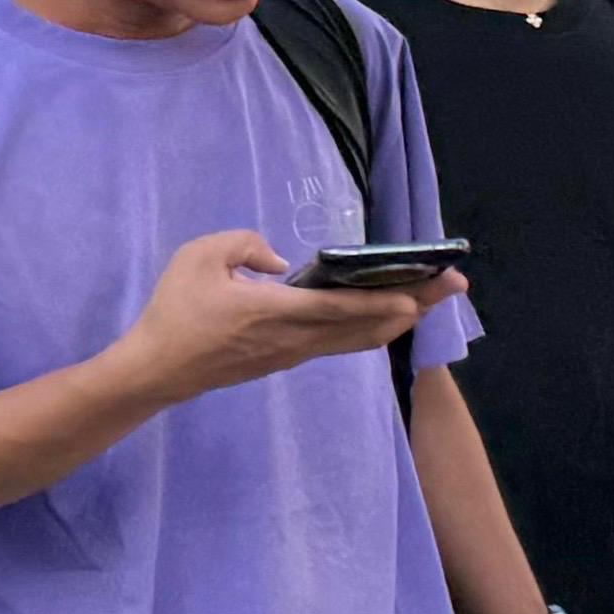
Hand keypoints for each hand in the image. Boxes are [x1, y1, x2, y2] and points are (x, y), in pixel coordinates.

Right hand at [120, 230, 445, 405]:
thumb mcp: (197, 257)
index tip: (421, 293)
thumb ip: (242, 244)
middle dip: (414, 304)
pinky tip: (383, 320)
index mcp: (274, 312)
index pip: (340, 306)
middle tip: (453, 287)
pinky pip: (340, 343)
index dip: (382, 299)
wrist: (159, 369)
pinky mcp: (286, 359)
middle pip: (367, 324)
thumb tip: (278, 261)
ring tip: (430, 301)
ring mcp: (294, 353)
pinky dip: (371, 329)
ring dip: (397, 319)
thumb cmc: (175, 311)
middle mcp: (296, 338)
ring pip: (359, 338)